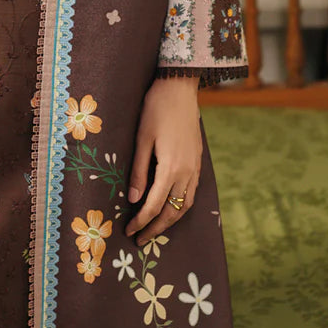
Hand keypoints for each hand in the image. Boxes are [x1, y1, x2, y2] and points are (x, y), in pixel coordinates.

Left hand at [124, 76, 201, 245]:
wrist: (180, 87)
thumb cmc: (156, 108)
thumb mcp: (142, 138)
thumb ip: (139, 171)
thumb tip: (133, 200)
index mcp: (172, 168)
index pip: (155, 205)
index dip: (142, 222)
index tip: (129, 232)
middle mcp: (187, 172)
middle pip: (172, 211)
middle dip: (156, 228)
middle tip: (141, 240)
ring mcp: (195, 167)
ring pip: (186, 204)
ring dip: (170, 220)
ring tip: (155, 229)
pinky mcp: (198, 160)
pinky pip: (192, 192)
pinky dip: (181, 206)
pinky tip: (172, 206)